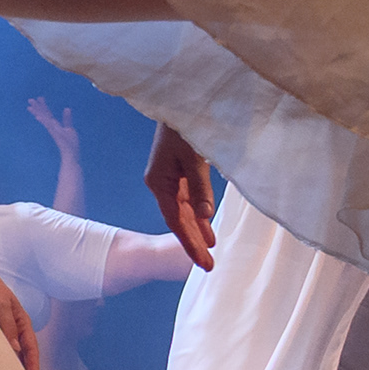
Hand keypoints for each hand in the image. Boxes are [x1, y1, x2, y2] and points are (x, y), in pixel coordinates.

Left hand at [0, 260, 41, 369]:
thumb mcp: (0, 306)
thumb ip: (7, 328)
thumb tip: (16, 351)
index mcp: (22, 323)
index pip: (31, 349)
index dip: (33, 367)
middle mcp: (13, 329)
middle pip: (21, 355)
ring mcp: (1, 331)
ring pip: (7, 353)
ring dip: (8, 367)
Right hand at [28, 97, 78, 156]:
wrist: (70, 155)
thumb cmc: (70, 143)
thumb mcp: (70, 129)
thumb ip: (67, 119)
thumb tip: (66, 108)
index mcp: (55, 125)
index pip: (48, 114)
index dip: (43, 106)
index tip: (39, 97)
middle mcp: (52, 127)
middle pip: (44, 115)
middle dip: (37, 107)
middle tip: (30, 99)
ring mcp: (53, 131)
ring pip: (44, 120)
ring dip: (37, 113)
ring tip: (30, 107)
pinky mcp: (55, 134)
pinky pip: (48, 126)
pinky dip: (43, 121)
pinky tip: (38, 117)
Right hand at [145, 124, 215, 267]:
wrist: (180, 103)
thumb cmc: (184, 128)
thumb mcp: (194, 158)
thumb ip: (200, 187)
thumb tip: (206, 216)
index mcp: (158, 183)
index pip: (175, 220)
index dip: (189, 243)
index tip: (203, 262)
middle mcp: (161, 184)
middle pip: (179, 219)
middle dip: (193, 242)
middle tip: (208, 266)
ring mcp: (169, 179)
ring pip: (185, 211)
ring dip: (198, 230)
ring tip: (209, 250)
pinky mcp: (179, 173)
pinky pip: (189, 199)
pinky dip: (199, 214)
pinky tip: (208, 225)